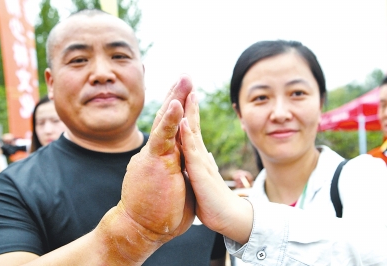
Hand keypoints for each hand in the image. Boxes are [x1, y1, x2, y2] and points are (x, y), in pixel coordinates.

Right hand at [120, 75, 194, 239]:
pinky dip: (169, 119)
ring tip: (185, 78)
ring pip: (165, 120)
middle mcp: (158, 149)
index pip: (174, 127)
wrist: (142, 228)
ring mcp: (155, 153)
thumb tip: (182, 164)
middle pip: (168, 116)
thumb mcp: (173, 183)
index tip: (187, 93)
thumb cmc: (158, 210)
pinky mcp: (155, 161)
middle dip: (178, 94)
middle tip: (185, 76)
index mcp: (165, 154)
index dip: (180, 108)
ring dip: (175, 97)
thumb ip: (178, 169)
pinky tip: (176, 102)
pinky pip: (163, 136)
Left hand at [180, 92, 252, 243]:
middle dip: (188, 100)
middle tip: (186, 78)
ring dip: (190, 110)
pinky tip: (184, 120)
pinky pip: (192, 152)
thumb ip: (200, 163)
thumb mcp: (201, 177)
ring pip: (192, 131)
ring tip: (188, 89)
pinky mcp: (200, 174)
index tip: (182, 90)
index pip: (189, 127)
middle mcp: (198, 154)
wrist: (228, 219)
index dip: (185, 108)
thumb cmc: (212, 200)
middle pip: (192, 122)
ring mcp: (200, 162)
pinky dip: (187, 136)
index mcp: (194, 155)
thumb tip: (200, 152)